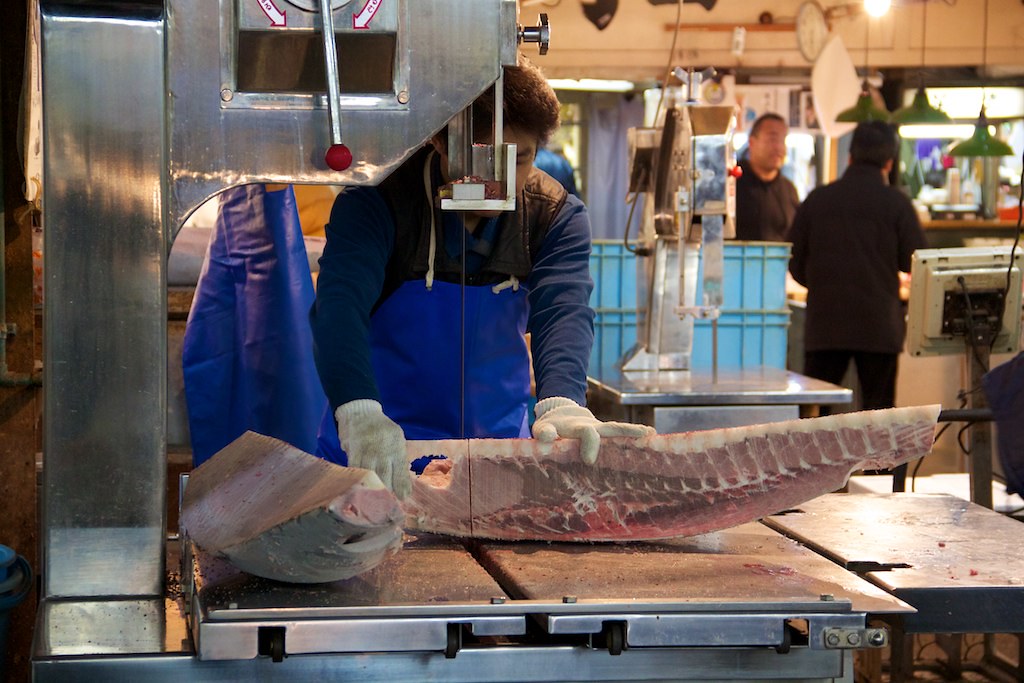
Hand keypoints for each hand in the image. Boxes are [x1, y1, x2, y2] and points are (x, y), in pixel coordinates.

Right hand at [335, 399, 410, 499]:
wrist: (361, 412)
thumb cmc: (382, 429)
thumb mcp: (397, 439)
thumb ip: (399, 460)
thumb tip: (403, 486)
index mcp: (397, 446)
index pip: (401, 471)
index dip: (401, 487)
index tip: (402, 500)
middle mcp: (383, 449)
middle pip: (385, 476)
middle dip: (387, 493)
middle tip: (387, 507)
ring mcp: (367, 450)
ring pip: (370, 475)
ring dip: (372, 491)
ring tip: (373, 504)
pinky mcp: (353, 451)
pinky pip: (355, 470)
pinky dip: (358, 481)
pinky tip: (360, 491)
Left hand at [532, 397, 654, 464]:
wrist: (559, 416)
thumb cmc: (549, 429)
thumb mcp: (541, 429)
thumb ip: (543, 433)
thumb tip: (547, 437)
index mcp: (578, 429)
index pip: (588, 433)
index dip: (590, 445)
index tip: (589, 461)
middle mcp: (594, 428)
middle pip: (613, 427)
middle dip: (628, 431)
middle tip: (644, 434)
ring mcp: (602, 431)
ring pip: (620, 430)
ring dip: (636, 432)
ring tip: (652, 434)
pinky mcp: (607, 437)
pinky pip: (622, 437)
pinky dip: (636, 437)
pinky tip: (652, 438)